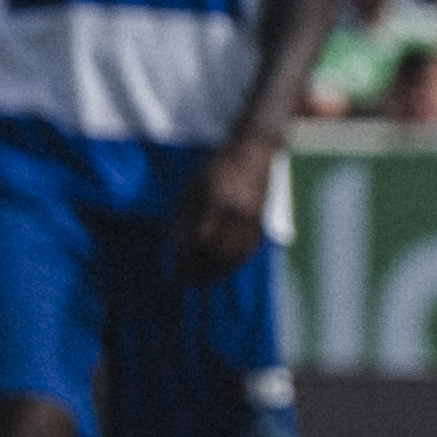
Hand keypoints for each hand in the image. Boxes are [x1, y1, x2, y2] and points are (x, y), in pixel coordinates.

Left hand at [175, 133, 280, 279]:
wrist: (251, 155)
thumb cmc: (214, 171)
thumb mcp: (191, 188)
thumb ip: (184, 217)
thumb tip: (176, 247)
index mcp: (214, 200)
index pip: (198, 239)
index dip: (186, 259)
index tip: (175, 272)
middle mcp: (235, 212)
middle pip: (217, 252)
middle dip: (201, 270)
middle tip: (186, 281)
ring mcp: (252, 219)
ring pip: (235, 255)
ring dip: (217, 272)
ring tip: (201, 282)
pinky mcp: (260, 223)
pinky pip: (247, 251)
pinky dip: (233, 264)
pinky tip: (221, 270)